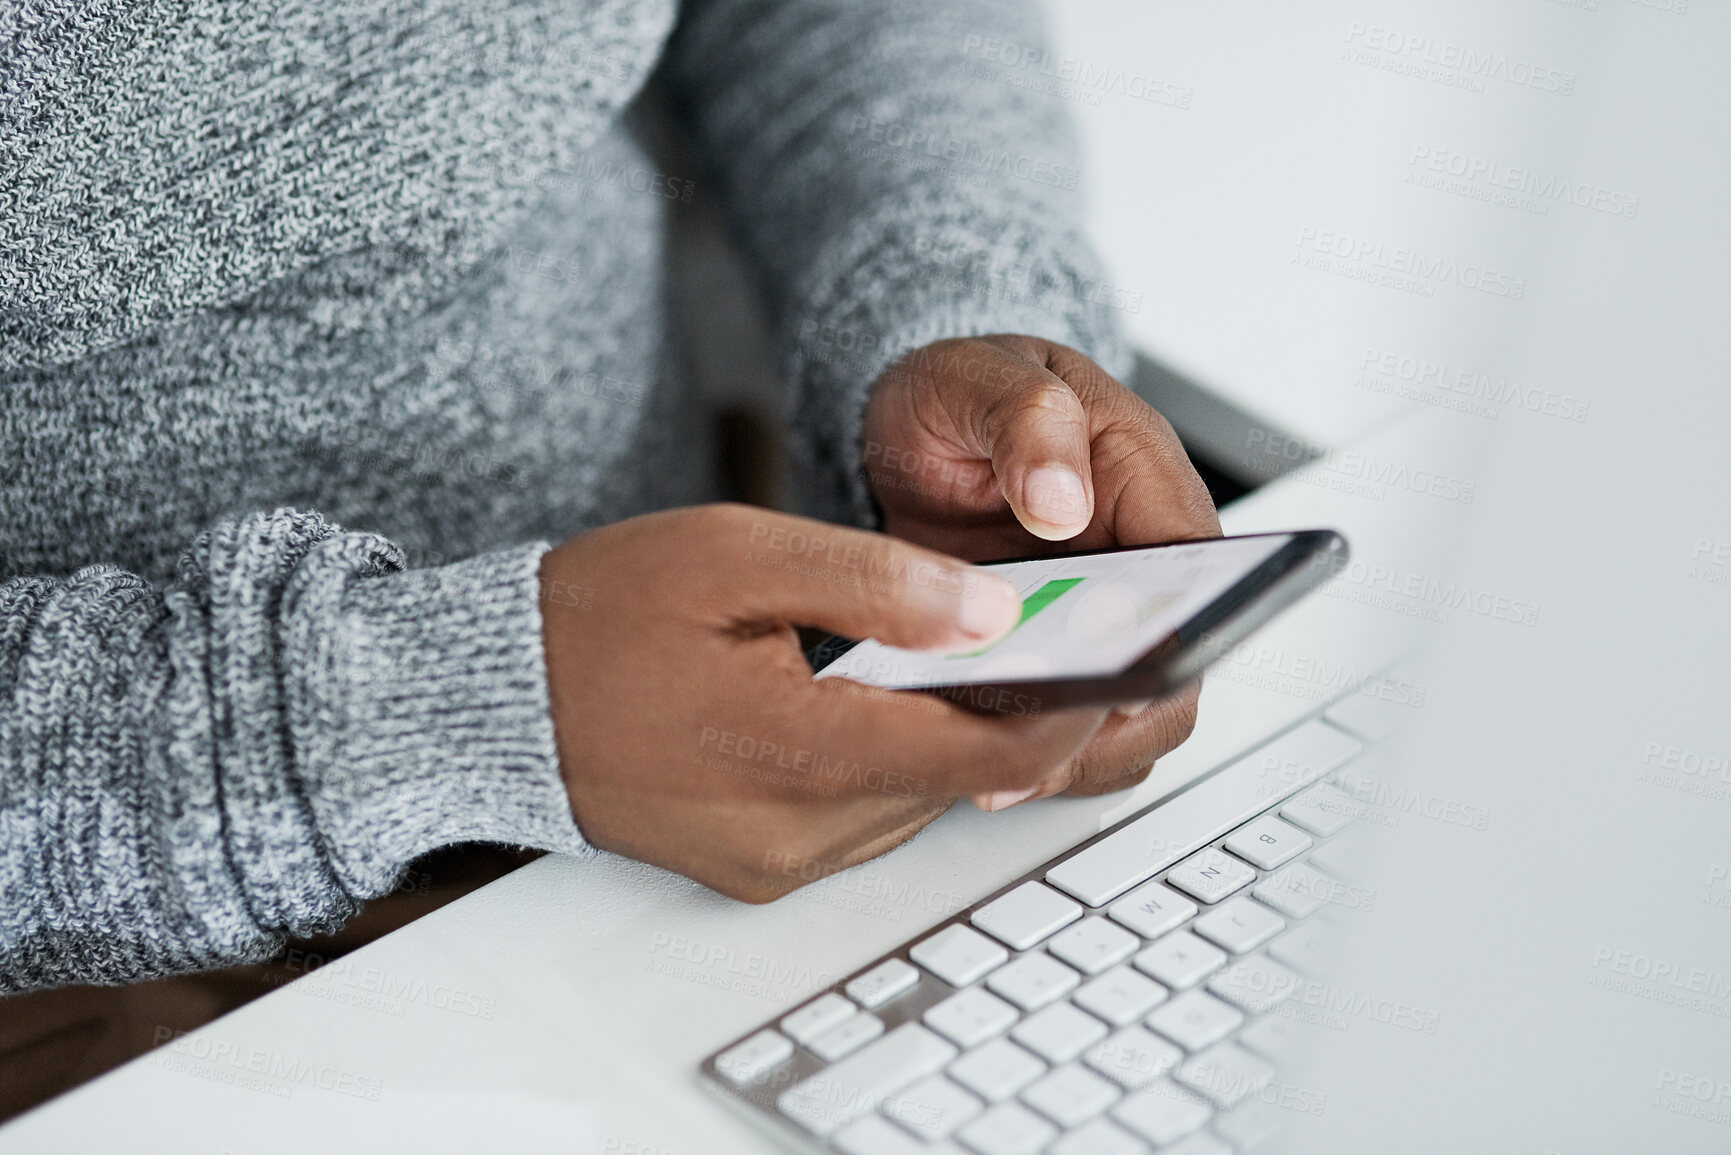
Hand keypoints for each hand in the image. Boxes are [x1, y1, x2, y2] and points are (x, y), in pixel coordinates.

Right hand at [538, 504, 1105, 900]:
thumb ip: (874, 583)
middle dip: (1012, 713)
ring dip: (947, 736)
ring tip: (964, 657)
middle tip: (1055, 639)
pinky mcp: (756, 871)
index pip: (981, 754)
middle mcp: (791, 835)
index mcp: (792, 754)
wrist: (493, 701)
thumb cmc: (601, 616)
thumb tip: (993, 616)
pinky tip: (880, 700)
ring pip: (913, 801)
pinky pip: (862, 820)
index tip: (1128, 667)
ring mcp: (772, 865)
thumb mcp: (736, 556)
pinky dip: (890, 761)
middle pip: (955, 780)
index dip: (1069, 712)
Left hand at [862, 335, 1221, 808]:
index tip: (1118, 681)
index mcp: (1143, 477)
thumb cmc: (959, 394)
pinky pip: (1075, 727)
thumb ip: (1026, 419)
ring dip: (1076, 753)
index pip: (1202, 570)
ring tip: (998, 774)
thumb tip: (1062, 500)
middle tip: (1037, 749)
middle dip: (1119, 721)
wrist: (912, 430)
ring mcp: (1104, 615)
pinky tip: (975, 757)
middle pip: (1179, 667)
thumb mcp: (975, 376)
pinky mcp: (1059, 655)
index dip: (1176, 637)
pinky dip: (1036, 754)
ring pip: (1132, 715)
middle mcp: (1139, 559)